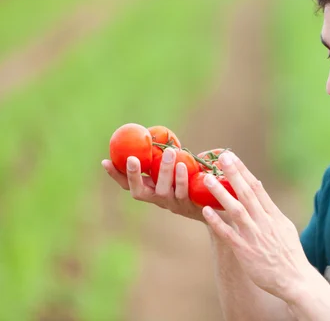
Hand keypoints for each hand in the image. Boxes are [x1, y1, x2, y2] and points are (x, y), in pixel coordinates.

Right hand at [101, 147, 228, 223]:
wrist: (215, 204)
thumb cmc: (192, 179)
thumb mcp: (176, 167)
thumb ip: (165, 156)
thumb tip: (157, 133)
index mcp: (151, 189)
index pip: (128, 184)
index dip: (116, 175)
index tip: (105, 160)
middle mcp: (158, 199)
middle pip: (139, 192)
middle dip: (134, 175)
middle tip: (133, 158)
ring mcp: (173, 204)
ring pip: (164, 190)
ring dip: (164, 171)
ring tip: (169, 153)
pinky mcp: (189, 205)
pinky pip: (184, 192)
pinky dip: (183, 179)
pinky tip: (185, 165)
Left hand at [201, 151, 313, 301]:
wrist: (294, 279)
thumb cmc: (289, 254)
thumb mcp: (285, 227)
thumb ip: (270, 209)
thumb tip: (259, 187)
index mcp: (274, 215)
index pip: (257, 188)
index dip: (243, 171)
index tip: (232, 157)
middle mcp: (264, 222)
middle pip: (247, 193)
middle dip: (233, 174)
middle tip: (221, 157)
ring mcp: (254, 236)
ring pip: (236, 209)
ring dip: (221, 193)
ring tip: (207, 179)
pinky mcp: (245, 251)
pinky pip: (228, 233)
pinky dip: (217, 221)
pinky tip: (206, 210)